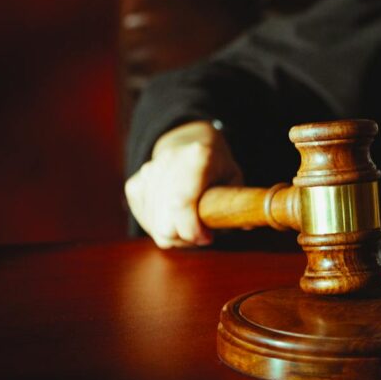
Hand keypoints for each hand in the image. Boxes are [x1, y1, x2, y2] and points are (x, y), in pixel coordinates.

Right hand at [125, 120, 242, 248]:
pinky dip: (160, 226)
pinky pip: (145, 221)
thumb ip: (238, 201)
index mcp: (198, 157)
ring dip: (175, 233)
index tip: (208, 237)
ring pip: (155, 226)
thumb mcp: (234, 176)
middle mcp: (168, 162)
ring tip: (190, 220)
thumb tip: (246, 223)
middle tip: (202, 232)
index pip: (182, 203)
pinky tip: (174, 214)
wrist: (187, 142)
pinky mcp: (134, 185)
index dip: (192, 230)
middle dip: (185, 237)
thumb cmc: (215, 165)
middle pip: (165, 223)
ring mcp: (147, 173)